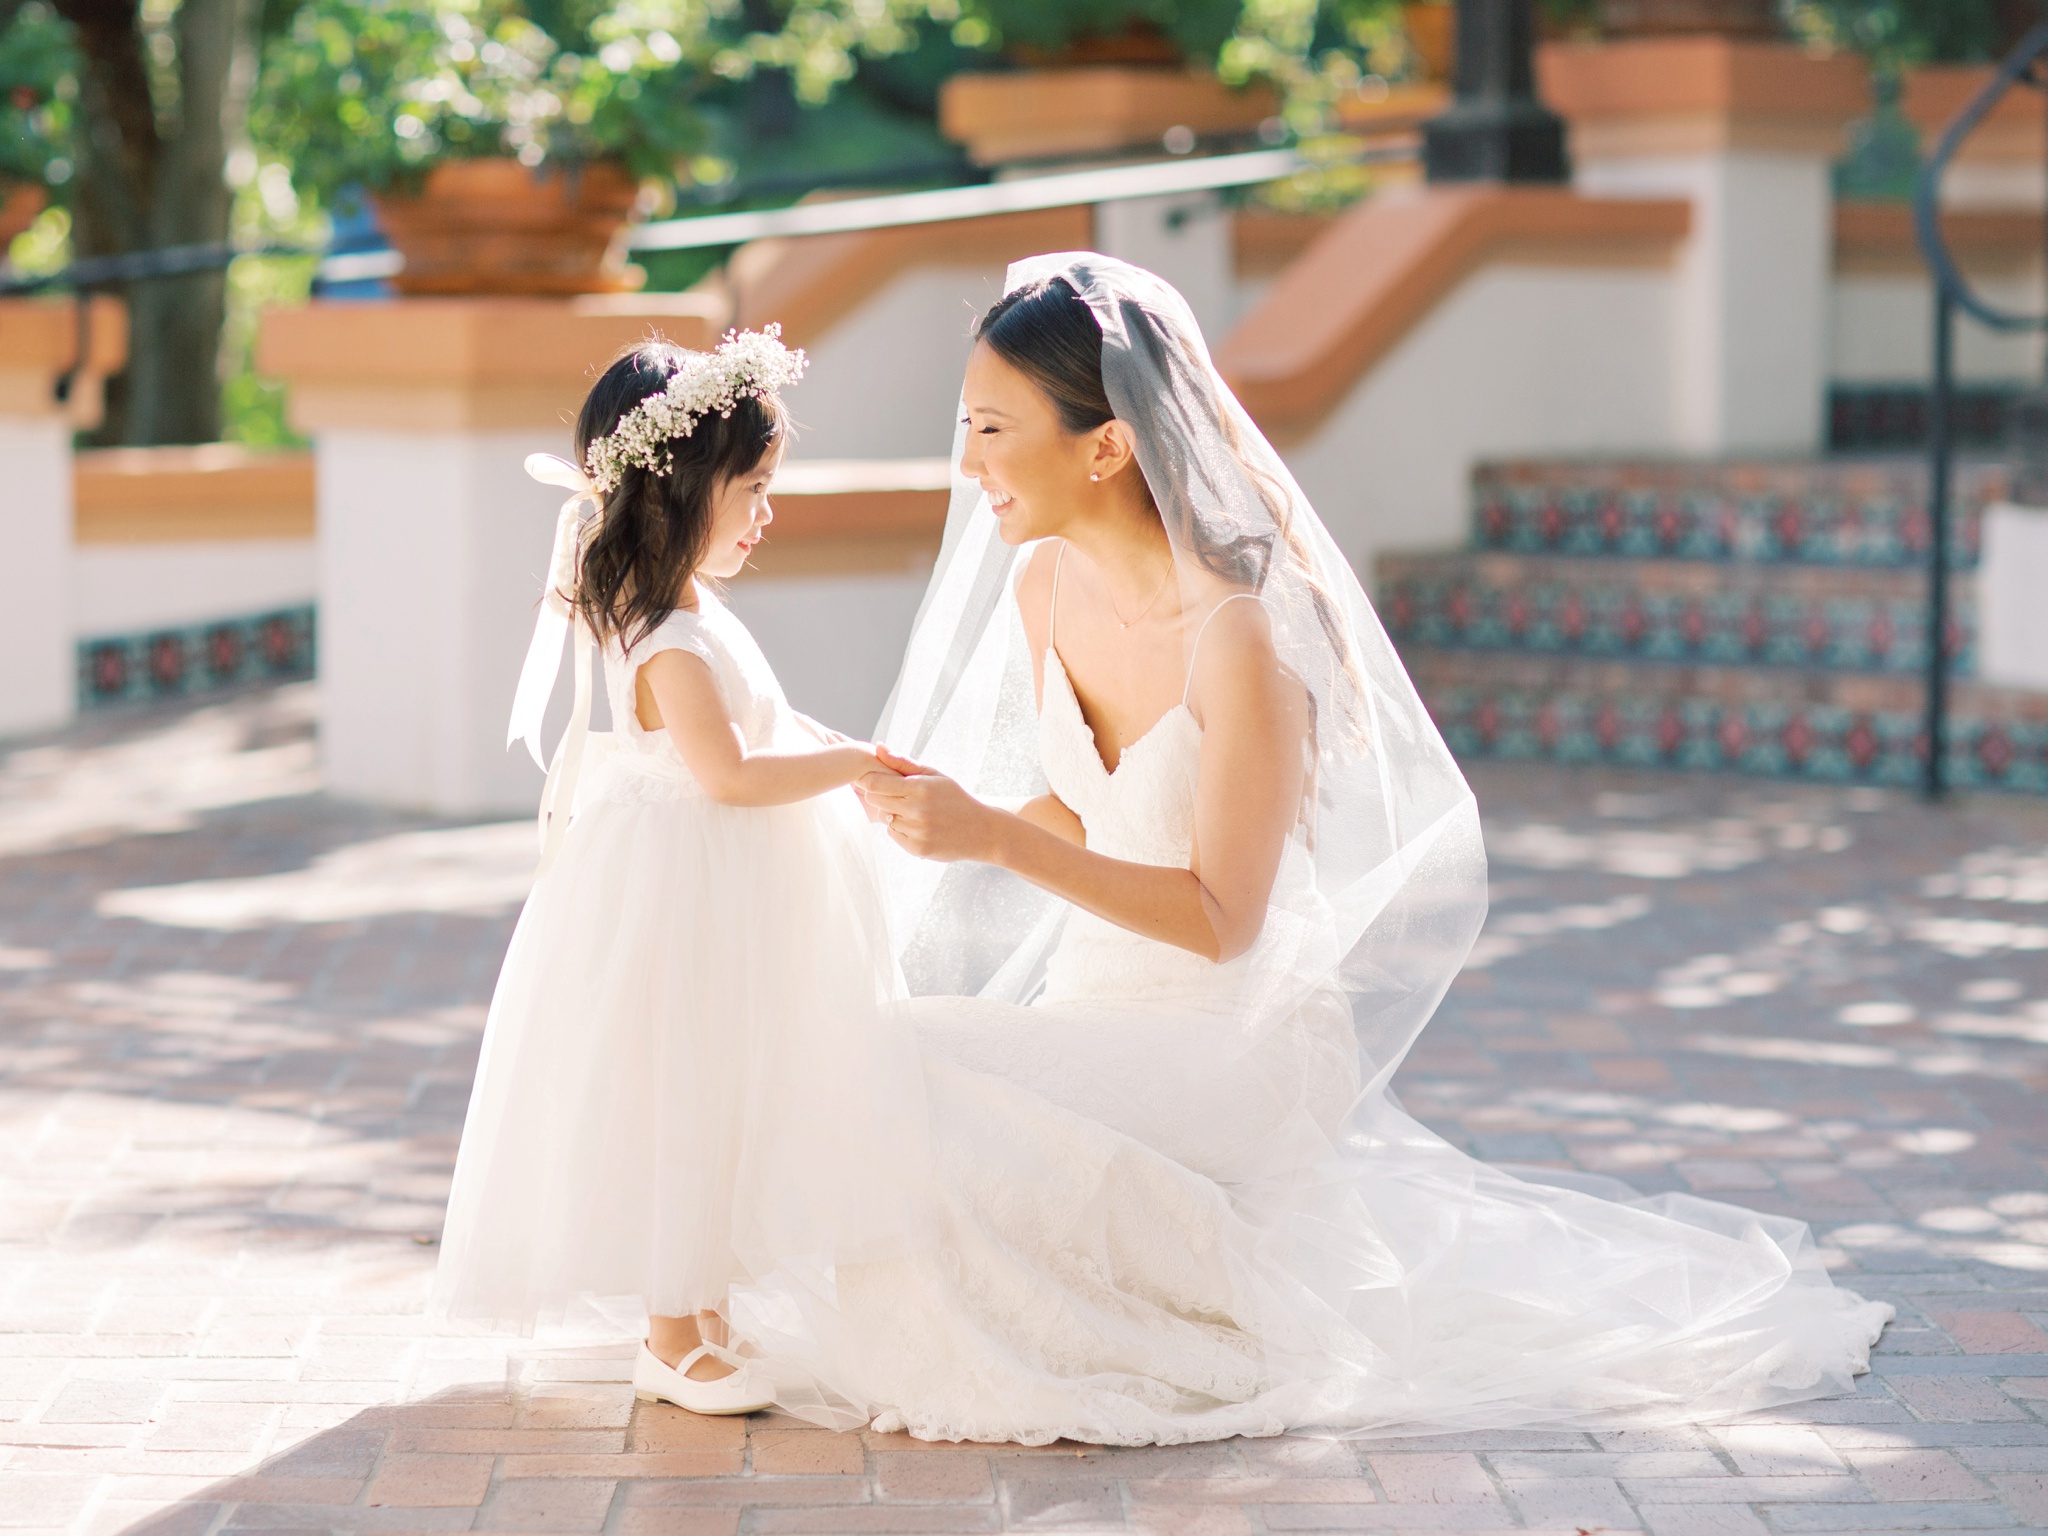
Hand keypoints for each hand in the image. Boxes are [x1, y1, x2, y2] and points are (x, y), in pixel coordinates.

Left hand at [857, 755, 998, 862]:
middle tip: (898, 796)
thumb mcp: (934, 775)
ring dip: (894, 814)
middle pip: (874, 800)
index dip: (870, 780)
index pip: (874, 783)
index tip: (878, 780)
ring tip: (916, 812)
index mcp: (920, 787)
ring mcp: (917, 831)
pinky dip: (901, 830)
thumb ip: (903, 762)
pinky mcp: (917, 848)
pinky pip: (893, 834)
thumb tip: (878, 747)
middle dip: (881, 796)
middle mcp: (917, 810)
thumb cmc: (955, 798)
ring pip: (885, 818)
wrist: (981, 830)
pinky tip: (919, 826)